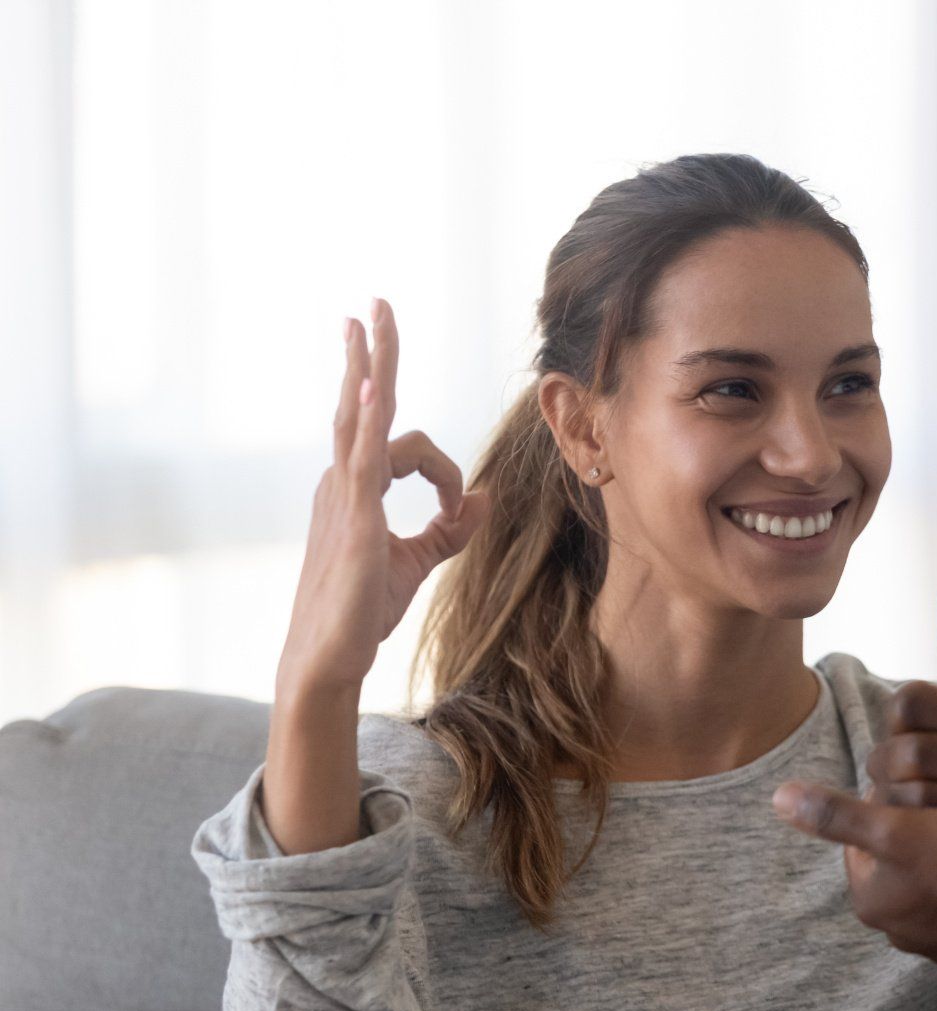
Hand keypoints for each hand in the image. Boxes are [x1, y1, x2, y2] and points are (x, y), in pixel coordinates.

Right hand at [276, 300, 489, 695]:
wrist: (328, 655)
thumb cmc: (361, 610)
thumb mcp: (418, 559)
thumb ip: (452, 526)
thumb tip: (485, 495)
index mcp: (355, 488)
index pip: (408, 448)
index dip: (446, 474)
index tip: (459, 510)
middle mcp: (341, 481)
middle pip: (359, 403)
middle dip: (370, 354)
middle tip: (374, 305)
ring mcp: (341, 495)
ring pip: (357, 417)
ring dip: (368, 366)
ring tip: (369, 319)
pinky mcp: (350, 517)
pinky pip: (361, 459)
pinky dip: (370, 422)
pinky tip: (377, 390)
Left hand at [773, 782, 936, 963]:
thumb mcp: (898, 828)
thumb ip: (840, 813)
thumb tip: (780, 797)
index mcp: (871, 900)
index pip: (865, 835)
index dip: (891, 800)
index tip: (920, 784)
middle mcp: (897, 927)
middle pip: (899, 856)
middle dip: (920, 826)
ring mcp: (935, 938)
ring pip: (931, 876)